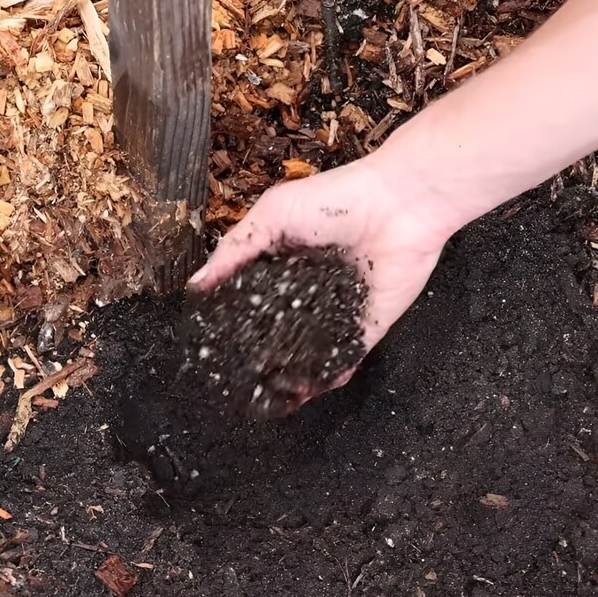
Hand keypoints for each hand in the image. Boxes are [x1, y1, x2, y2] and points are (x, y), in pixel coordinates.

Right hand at [188, 150, 468, 403]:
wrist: (401, 203)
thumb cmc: (336, 199)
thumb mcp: (274, 214)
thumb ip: (235, 250)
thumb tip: (196, 287)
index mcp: (284, 264)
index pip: (251, 302)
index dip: (233, 324)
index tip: (213, 349)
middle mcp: (309, 292)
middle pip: (279, 334)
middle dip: (262, 359)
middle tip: (240, 382)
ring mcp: (339, 312)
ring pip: (311, 354)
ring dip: (293, 377)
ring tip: (271, 398)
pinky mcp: (368, 326)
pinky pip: (347, 358)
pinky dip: (331, 375)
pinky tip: (310, 391)